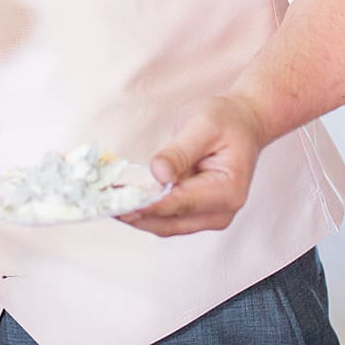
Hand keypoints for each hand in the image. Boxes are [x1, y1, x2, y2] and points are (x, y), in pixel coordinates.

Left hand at [117, 95, 265, 237]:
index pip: (179, 203)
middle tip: (100, 202)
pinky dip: (145, 211)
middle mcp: (221, 212)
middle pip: (169, 222)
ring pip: (165, 225)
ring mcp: (211, 216)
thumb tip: (158, 174)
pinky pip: (167, 218)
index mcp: (227, 191)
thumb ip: (179, 151)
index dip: (145, 204)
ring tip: (105, 201)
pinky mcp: (199, 214)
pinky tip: (122, 198)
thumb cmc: (226, 120)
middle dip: (134, 214)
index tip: (116, 201)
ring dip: (136, 215)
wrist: (244, 124)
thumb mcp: (202, 125)